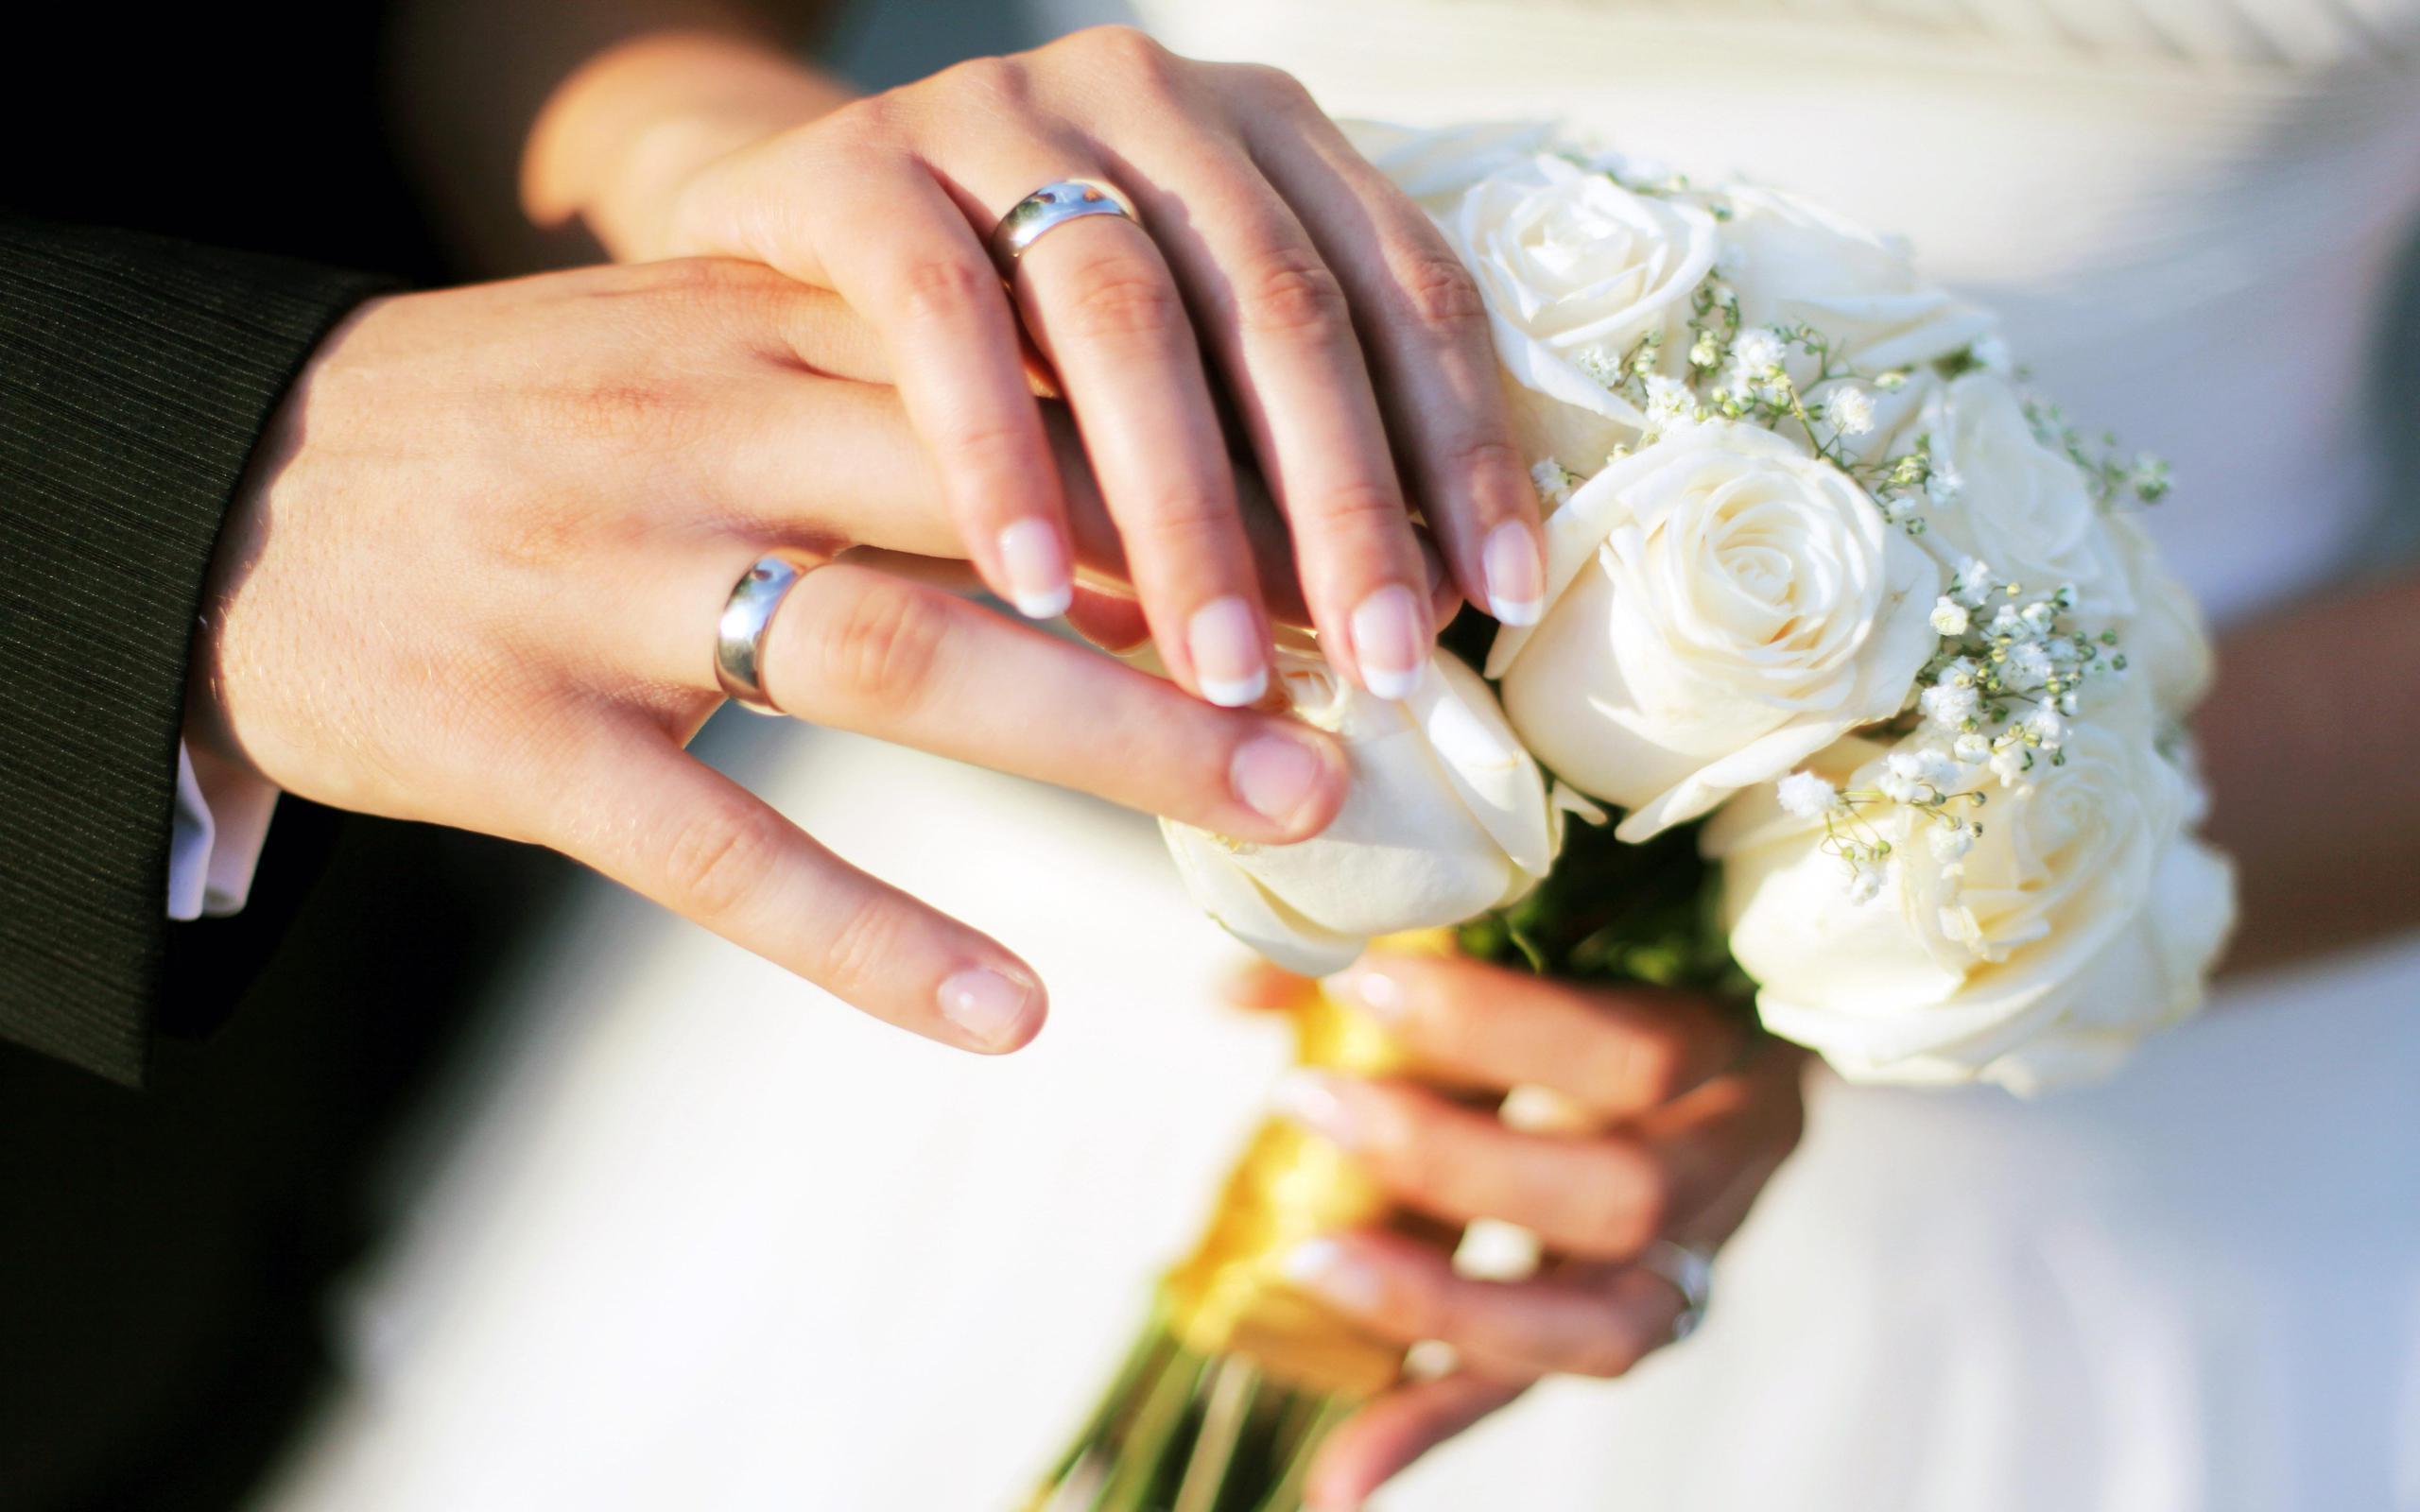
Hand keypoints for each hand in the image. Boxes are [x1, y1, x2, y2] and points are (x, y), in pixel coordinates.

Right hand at [191, 257, 1353, 1053]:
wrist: (235, 494)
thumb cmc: (521, 436)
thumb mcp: (698, 362)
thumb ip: (888, 401)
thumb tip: (1129, 492)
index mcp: (757, 330)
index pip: (1024, 375)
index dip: (1203, 461)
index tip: (1350, 543)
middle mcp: (699, 436)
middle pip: (1001, 511)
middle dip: (1207, 602)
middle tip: (1377, 686)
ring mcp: (603, 589)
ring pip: (895, 657)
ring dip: (1105, 742)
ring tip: (1274, 807)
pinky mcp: (511, 740)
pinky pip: (717, 851)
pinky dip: (871, 935)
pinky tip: (1009, 1007)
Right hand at [620, 27, 1544, 705]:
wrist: (755, 246)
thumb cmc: (997, 351)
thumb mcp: (1153, 381)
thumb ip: (1257, 458)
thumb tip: (1392, 634)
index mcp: (1258, 137)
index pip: (1405, 287)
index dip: (1462, 446)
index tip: (1495, 604)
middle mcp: (1147, 98)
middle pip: (1281, 305)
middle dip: (1342, 502)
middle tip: (1377, 665)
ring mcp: (996, 112)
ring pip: (1125, 313)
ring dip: (1184, 509)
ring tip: (1225, 671)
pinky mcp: (852, 160)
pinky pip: (940, 309)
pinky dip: (996, 454)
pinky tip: (1038, 593)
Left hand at [1243, 952, 1806, 1508]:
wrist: (1714, 1045)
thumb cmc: (1615, 972)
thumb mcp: (1546, 939)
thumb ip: (1409, 952)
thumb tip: (1240, 989)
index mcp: (1729, 1042)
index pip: (1638, 1051)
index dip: (1500, 1026)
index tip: (1362, 979)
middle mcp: (1728, 1165)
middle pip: (1620, 1196)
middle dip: (1450, 1158)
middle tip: (1310, 1099)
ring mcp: (1689, 1262)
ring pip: (1598, 1324)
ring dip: (1441, 1302)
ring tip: (1309, 1262)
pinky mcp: (1622, 1329)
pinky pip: (1534, 1388)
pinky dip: (1429, 1424)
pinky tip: (1337, 1472)